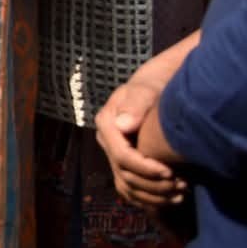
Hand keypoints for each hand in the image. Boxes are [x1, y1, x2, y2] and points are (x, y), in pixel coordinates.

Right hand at [96, 77, 184, 207]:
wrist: (151, 92)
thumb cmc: (151, 88)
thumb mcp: (144, 91)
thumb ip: (135, 105)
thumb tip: (123, 125)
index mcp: (107, 124)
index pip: (121, 155)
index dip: (145, 168)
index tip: (170, 172)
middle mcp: (106, 142)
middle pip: (125, 174)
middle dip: (154, 184)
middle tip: (182, 185)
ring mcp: (113, 155)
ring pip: (127, 186)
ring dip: (153, 196)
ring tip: (180, 194)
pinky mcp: (122, 165)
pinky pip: (130, 190)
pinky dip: (149, 200)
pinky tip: (171, 200)